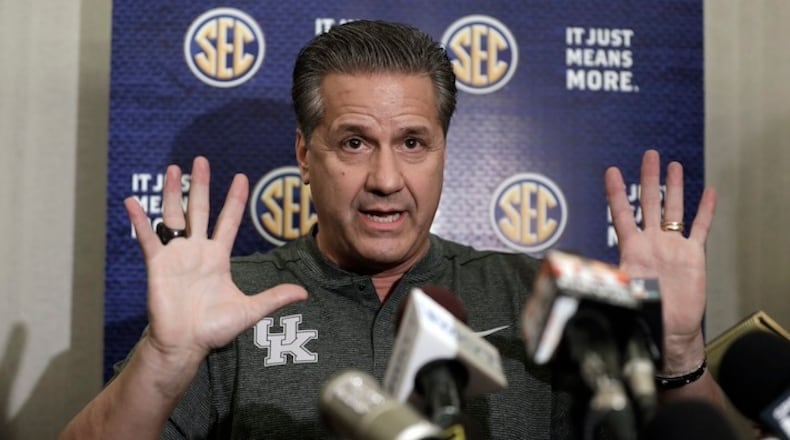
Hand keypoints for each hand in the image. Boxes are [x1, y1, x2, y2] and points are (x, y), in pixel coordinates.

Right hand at [124, 157, 306, 369]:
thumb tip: (304, 293)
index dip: (234, 200)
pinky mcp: (157, 265)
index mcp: (218, 257)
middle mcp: (196, 251)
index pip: (228, 221)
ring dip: (172, 193)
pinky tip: (132, 201)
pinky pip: (148, 238)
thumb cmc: (214, 329)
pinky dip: (139, 220)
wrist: (185, 345)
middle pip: (199, 210)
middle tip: (200, 160)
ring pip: (173, 216)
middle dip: (200, 185)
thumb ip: (274, 298)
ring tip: (173, 169)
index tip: (240, 177)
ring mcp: (176, 256)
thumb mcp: (250, 311)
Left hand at [605, 150, 716, 372]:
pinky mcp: (693, 255)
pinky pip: (701, 228)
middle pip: (651, 202)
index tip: (611, 171)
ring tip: (674, 165)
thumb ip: (609, 279)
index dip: (617, 192)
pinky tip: (708, 192)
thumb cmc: (643, 313)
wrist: (668, 329)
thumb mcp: (621, 292)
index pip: (622, 213)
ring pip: (674, 209)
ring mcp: (673, 245)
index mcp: (632, 248)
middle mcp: (652, 241)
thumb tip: (586, 276)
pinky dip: (705, 210)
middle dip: (649, 178)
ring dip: (675, 187)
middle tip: (649, 154)